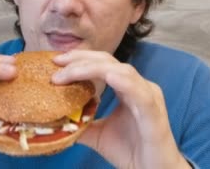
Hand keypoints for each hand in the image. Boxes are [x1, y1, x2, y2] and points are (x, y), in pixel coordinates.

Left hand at [52, 50, 190, 168]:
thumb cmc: (131, 151)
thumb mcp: (98, 134)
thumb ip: (80, 123)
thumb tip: (55, 119)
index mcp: (127, 87)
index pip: (102, 64)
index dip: (79, 59)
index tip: (56, 62)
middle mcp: (138, 86)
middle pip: (109, 61)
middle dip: (81, 59)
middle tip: (57, 62)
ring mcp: (148, 97)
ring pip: (122, 71)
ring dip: (93, 69)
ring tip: (70, 72)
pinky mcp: (154, 112)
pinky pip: (140, 93)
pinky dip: (125, 82)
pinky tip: (109, 76)